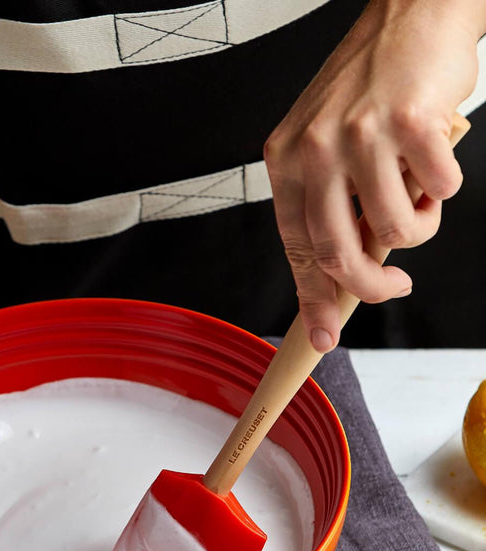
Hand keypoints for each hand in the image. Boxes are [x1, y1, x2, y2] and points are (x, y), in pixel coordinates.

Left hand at [263, 0, 485, 351]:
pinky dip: (445, 185)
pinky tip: (434, 157)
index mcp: (286, 160)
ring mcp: (359, 135)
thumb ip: (330, 203)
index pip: (295, 246)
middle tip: (396, 290)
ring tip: (421, 195)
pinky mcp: (410, 122)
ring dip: (420, 226)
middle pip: (337, 253)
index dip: (311, 298)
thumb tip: (343, 272)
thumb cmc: (372, 86)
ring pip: (396, 230)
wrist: (412, 12)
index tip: (323, 337)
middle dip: (372, 288)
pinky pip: (439, 190)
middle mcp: (313, 149)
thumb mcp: (326, 144)